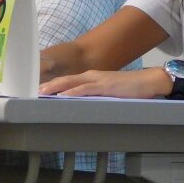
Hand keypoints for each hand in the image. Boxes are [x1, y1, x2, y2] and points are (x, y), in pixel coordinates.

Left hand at [39, 68, 170, 98]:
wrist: (148, 82)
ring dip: (56, 87)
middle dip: (50, 84)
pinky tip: (64, 95)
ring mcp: (98, 80)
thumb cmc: (131, 89)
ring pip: (72, 82)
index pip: (69, 80)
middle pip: (66, 79)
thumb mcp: (109, 93)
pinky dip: (73, 91)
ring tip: (43, 92)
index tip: (41, 90)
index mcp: (92, 78)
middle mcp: (92, 76)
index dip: (54, 84)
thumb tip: (84, 106)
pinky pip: (86, 89)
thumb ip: (96, 97)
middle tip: (35, 90)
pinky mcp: (105, 85)